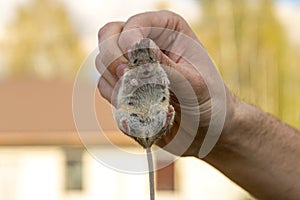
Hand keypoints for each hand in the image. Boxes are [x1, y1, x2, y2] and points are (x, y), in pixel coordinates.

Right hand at [96, 11, 235, 156]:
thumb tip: (141, 47)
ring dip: (114, 81)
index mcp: (169, 30)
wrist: (206, 129)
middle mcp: (147, 41)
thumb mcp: (194, 83)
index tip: (134, 62)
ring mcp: (134, 64)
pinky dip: (114, 96)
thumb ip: (167, 66)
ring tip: (138, 97)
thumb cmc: (209, 101)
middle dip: (113, 57)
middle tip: (126, 77)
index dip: (129, 40)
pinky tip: (133, 105)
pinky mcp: (126, 86)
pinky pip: (105, 85)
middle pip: (110, 35)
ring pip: (102, 61)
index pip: (136, 23)